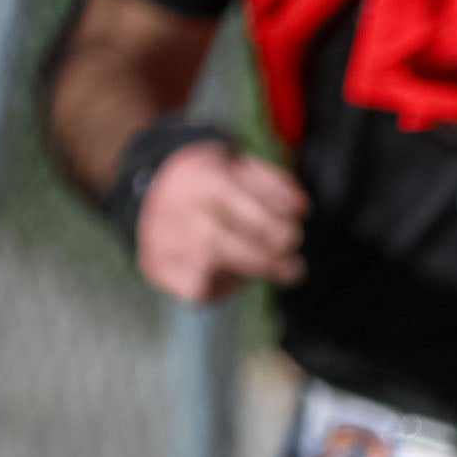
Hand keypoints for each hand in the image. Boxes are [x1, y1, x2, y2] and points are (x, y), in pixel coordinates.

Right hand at [135, 138, 304, 302]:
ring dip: (249, 271)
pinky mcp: (159, 267)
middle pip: (216, 241)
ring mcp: (162, 240)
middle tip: (293, 265)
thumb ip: (274, 184)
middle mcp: (174, 210)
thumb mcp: (241, 167)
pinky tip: (236, 274)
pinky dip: (222, 287)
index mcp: (199, 180)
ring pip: (206, 267)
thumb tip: (300, 207)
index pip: (234, 205)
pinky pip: (196, 288)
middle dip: (263, 257)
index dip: (271, 226)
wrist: (155, 187)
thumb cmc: (211, 182)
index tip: (294, 236)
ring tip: (275, 268)